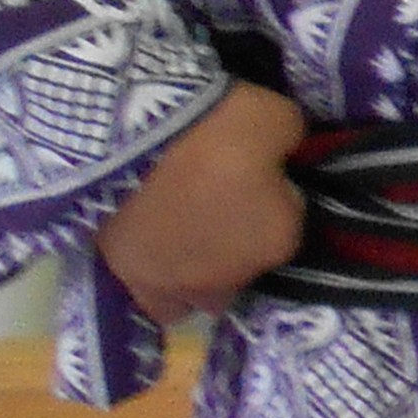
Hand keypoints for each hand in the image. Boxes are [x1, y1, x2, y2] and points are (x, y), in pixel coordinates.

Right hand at [94, 83, 306, 327]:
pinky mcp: (133, 281)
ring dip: (201, 278)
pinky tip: (151, 252)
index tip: (254, 173)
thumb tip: (284, 152)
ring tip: (185, 240)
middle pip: (245, 271)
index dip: (271, 197)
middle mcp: (235, 276)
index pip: (288, 224)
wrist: (127, 140)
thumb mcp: (278, 118)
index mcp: (281, 237)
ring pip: (202, 299)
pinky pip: (155, 299)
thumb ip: (290, 145)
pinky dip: (158, 283)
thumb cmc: (213, 127)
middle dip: (239, 248)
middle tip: (219, 207)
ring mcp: (181, 286)